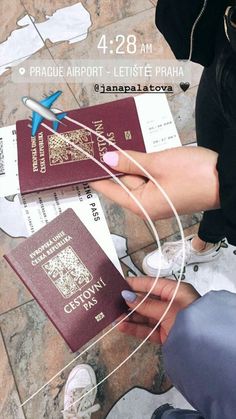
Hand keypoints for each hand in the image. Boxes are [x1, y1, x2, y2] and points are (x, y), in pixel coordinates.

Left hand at [90, 147, 219, 219]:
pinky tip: (137, 151)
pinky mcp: (169, 190)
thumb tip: (107, 159)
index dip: (95, 176)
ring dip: (129, 162)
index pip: (109, 190)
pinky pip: (150, 178)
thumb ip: (130, 161)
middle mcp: (148, 205)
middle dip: (113, 164)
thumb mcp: (157, 164)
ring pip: (137, 178)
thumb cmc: (194, 175)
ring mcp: (159, 198)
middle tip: (98, 144)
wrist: (228, 180)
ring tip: (115, 143)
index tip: (81, 166)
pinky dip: (143, 165)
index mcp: (141, 205)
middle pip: (123, 183)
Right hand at [119, 277, 199, 344]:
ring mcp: (167, 319)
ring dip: (129, 316)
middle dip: (129, 302)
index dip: (134, 283)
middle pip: (146, 300)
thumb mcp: (167, 308)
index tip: (117, 283)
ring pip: (144, 315)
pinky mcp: (164, 334)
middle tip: (111, 301)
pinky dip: (134, 328)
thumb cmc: (188, 319)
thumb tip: (126, 296)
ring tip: (113, 316)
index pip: (151, 284)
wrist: (203, 347)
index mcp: (175, 291)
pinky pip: (147, 329)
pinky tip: (122, 326)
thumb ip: (146, 304)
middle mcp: (171, 303)